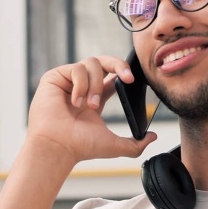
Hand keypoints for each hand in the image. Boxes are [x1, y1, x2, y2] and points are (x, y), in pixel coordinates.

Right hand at [27, 55, 156, 164]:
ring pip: (91, 63)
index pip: (111, 76)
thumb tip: (153, 137)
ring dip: (95, 85)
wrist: (58, 147)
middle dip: (119, 65)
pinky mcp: (55, 77)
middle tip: (128, 78)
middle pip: (104, 61)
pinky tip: (75, 102)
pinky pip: (76, 69)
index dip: (123, 72)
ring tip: (90, 105)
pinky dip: (80, 85)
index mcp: (94, 97)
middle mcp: (81, 86)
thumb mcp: (114, 145)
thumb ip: (136, 143)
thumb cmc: (80, 147)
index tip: (132, 79)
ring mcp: (67, 80)